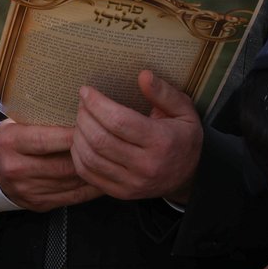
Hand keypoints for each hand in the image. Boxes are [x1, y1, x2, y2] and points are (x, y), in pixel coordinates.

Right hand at [0, 120, 101, 211]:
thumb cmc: (9, 141)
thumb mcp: (15, 124)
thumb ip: (41, 121)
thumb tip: (80, 112)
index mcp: (9, 142)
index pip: (46, 140)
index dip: (73, 135)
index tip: (95, 127)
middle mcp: (15, 168)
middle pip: (62, 164)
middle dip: (89, 155)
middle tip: (109, 146)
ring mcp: (27, 189)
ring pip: (71, 182)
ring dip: (94, 172)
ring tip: (110, 162)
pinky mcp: (38, 204)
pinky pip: (72, 197)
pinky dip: (91, 188)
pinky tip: (103, 178)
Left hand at [71, 70, 202, 201]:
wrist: (190, 177)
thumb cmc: (182, 137)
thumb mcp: (184, 111)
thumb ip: (164, 93)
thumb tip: (143, 75)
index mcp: (162, 142)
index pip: (118, 121)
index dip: (96, 103)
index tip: (86, 91)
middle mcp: (147, 166)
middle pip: (100, 139)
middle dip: (84, 116)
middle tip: (82, 104)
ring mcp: (133, 183)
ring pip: (90, 157)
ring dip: (78, 134)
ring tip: (81, 119)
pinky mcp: (121, 193)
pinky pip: (88, 174)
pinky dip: (77, 155)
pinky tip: (81, 140)